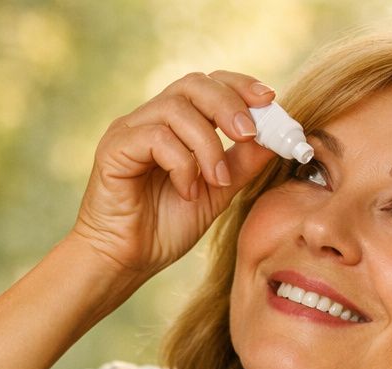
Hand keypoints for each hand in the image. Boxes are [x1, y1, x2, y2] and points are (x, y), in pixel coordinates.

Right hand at [68, 71, 279, 280]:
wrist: (126, 261)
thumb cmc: (164, 228)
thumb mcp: (216, 192)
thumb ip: (242, 163)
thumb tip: (276, 137)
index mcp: (175, 124)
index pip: (209, 84)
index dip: (240, 86)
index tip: (269, 100)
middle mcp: (151, 119)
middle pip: (194, 85)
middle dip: (229, 105)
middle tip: (249, 135)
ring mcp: (130, 131)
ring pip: (177, 110)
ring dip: (207, 145)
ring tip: (215, 182)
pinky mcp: (114, 148)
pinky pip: (156, 137)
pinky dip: (182, 164)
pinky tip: (186, 191)